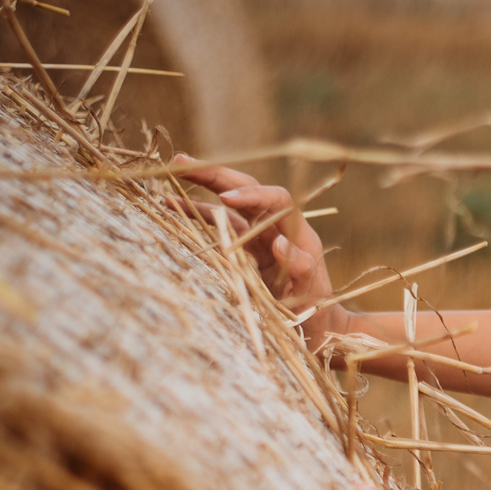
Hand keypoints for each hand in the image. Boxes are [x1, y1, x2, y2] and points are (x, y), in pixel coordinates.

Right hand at [172, 157, 347, 341]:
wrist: (318, 326)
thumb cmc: (319, 314)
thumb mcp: (314, 296)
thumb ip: (302, 270)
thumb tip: (281, 243)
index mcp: (299, 233)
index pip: (278, 200)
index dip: (253, 195)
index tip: (226, 198)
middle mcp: (278, 227)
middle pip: (248, 188)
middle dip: (217, 174)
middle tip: (183, 163)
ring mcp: (259, 235)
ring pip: (229, 202)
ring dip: (203, 184)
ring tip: (173, 168)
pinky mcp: (245, 247)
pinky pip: (219, 223)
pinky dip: (197, 212)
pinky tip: (171, 203)